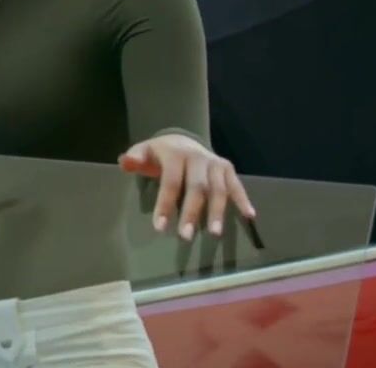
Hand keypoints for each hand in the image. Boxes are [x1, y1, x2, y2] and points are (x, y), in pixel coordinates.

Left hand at [119, 134, 256, 240]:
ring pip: (218, 188)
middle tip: (186, 236)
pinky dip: (243, 199)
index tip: (160, 228)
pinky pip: (237, 185)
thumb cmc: (159, 154)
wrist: (181, 139)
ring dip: (218, 211)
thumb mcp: (143, 152)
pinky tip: (250, 216)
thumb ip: (134, 158)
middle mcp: (198, 157)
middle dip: (192, 212)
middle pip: (197, 187)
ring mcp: (214, 163)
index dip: (165, 204)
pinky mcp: (227, 168)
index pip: (171, 181)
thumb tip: (125, 162)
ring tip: (215, 233)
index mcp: (175, 154)